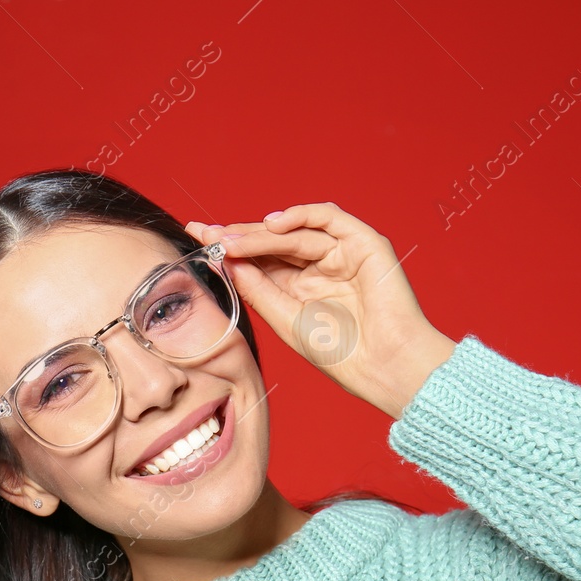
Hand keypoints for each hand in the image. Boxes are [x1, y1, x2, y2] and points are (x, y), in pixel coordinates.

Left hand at [186, 203, 457, 418]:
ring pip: (294, 233)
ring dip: (262, 234)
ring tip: (233, 240)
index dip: (231, 247)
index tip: (197, 236)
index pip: (260, 259)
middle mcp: (318, 267)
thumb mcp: (285, 319)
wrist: (383, 364)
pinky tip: (273, 223)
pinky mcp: (363, 243)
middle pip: (273, 242)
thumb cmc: (341, 352)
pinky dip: (300, 215)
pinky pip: (328, 218)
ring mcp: (340, 253)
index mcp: (298, 288)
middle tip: (208, 233)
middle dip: (239, 235)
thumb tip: (226, 261)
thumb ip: (257, 288)